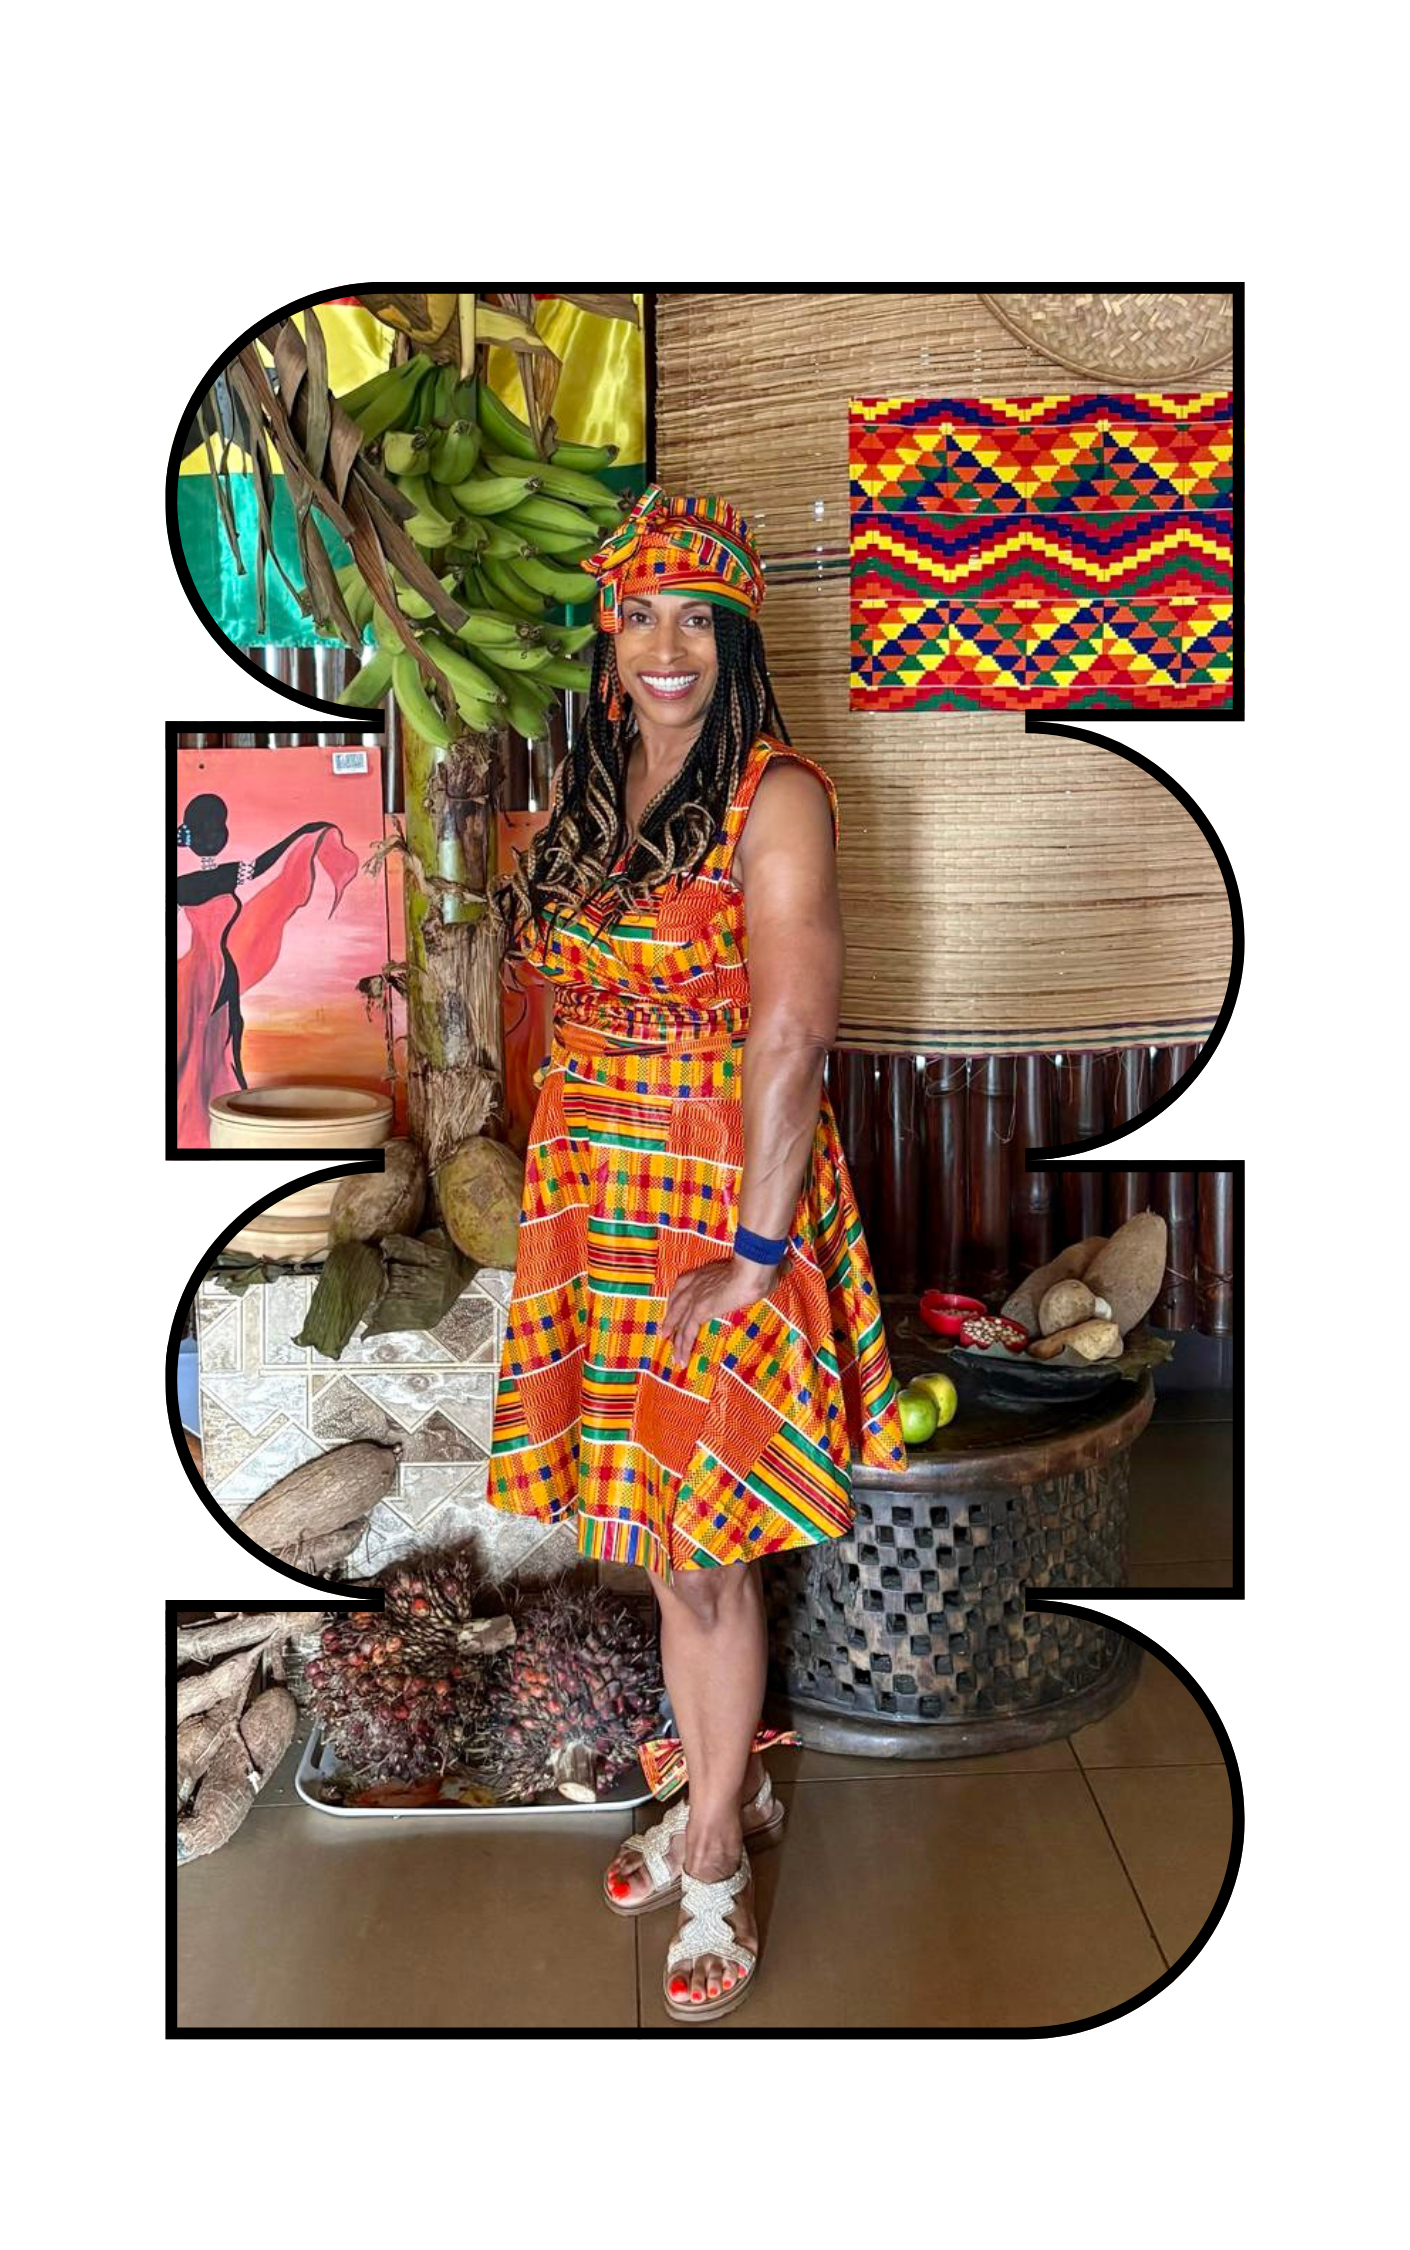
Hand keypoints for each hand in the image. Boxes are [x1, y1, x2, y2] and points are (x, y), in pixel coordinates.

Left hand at [662, 1253, 779, 1368]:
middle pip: (675, 1304)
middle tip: (665, 1332)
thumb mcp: (764, 1268)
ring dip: (675, 1339)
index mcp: (704, 1273)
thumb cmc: (759, 1267)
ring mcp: (695, 1298)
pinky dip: (682, 1346)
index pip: (683, 1285)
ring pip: (679, 1322)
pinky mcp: (699, 1311)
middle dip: (670, 1319)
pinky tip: (681, 1358)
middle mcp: (694, 1284)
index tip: (674, 1308)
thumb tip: (789, 1265)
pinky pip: (686, 1332)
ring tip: (674, 1354)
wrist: (752, 1270)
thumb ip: (773, 1268)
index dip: (677, 1299)